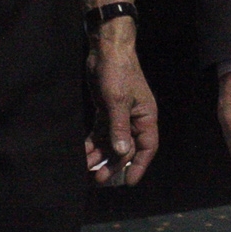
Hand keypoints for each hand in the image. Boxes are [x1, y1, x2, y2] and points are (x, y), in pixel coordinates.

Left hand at [87, 28, 157, 185]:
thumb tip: (123, 153)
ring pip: (111, 143)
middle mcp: (134, 119)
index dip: (139, 165)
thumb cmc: (118, 72)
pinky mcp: (106, 111)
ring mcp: (120, 115)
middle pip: (126, 148)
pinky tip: (83, 152)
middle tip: (99, 178)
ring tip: (87, 167)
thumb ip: (119, 128)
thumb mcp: (118, 101)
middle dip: (113, 164)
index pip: (147, 147)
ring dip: (100, 155)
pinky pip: (101, 133)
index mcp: (145, 116)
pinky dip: (93, 143)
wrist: (106, 49)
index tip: (128, 182)